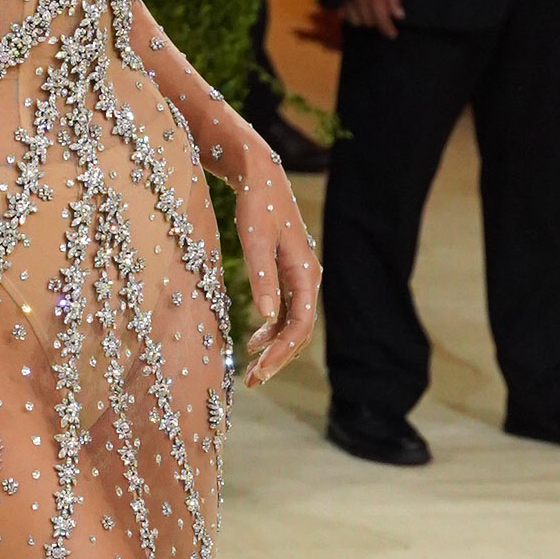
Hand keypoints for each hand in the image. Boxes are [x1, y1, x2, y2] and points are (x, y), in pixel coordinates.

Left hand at [235, 152, 320, 387]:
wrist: (259, 177)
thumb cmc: (257, 206)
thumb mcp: (255, 240)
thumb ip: (262, 278)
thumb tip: (267, 317)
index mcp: (306, 273)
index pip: (300, 324)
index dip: (281, 352)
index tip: (260, 371)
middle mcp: (308, 279)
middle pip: (299, 330)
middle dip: (278, 358)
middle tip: (253, 381)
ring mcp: (299, 278)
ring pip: (293, 324)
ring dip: (275, 348)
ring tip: (252, 370)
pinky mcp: (287, 274)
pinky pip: (285, 312)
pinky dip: (271, 330)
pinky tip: (253, 342)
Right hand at [337, 0, 403, 35]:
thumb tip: (399, 16)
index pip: (381, 19)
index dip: (387, 29)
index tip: (392, 34)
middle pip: (368, 22)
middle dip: (376, 22)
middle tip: (382, 17)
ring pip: (354, 21)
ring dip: (363, 20)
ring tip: (369, 13)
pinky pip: (342, 14)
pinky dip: (349, 15)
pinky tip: (356, 9)